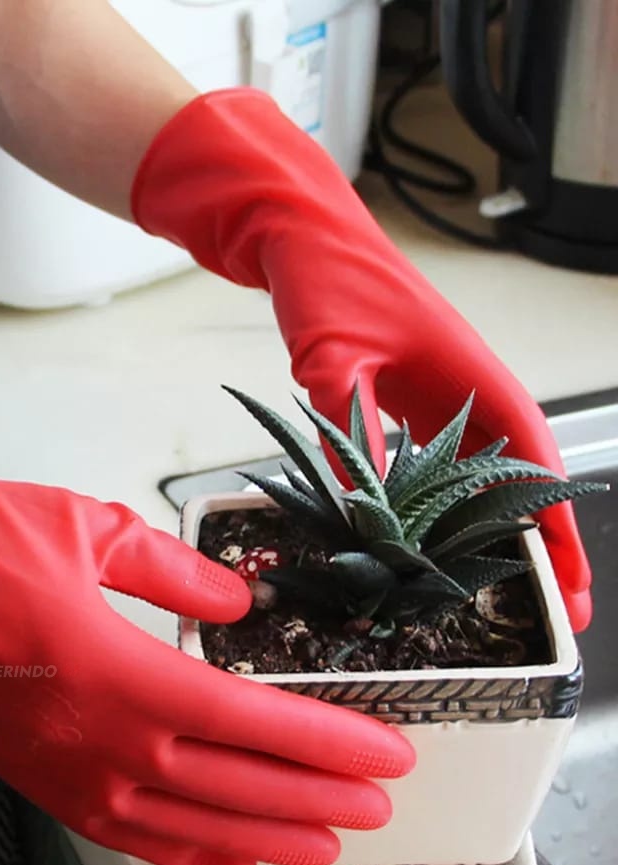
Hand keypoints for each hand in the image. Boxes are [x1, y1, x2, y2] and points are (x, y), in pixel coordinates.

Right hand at [0, 417, 413, 864]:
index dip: (327, 742)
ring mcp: (67, 772)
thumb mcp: (85, 527)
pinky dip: (188, 849)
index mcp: (119, 675)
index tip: (385, 751)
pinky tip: (225, 853)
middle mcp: (99, 743)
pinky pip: (130, 834)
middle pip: (234, 784)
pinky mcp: (41, 779)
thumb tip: (235, 601)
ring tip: (326, 844)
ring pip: (190, 824)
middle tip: (381, 802)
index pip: (251, 723)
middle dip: (317, 795)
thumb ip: (172, 570)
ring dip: (266, 834)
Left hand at [132, 89, 591, 630]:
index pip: (533, 461)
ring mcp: (442, 396)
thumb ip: (350, 435)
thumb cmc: (329, 283)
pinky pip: (443, 462)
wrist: (304, 239)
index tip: (573, 582)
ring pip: (485, 475)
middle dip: (543, 544)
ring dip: (501, 531)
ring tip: (511, 594)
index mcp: (472, 376)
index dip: (559, 526)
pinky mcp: (412, 400)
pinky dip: (451, 504)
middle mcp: (468, 389)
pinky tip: (445, 542)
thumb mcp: (334, 363)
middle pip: (521, 478)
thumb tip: (363, 516)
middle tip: (558, 613)